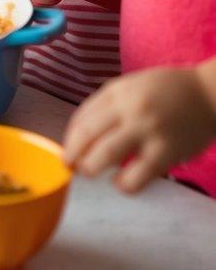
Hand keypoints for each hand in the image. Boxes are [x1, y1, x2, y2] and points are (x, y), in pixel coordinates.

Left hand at [63, 65, 215, 192]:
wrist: (208, 94)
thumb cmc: (168, 90)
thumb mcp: (132, 85)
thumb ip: (109, 104)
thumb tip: (82, 133)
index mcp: (118, 90)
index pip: (83, 116)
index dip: (70, 137)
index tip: (67, 150)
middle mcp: (129, 108)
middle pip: (87, 135)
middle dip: (73, 155)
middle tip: (73, 166)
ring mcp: (147, 130)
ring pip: (105, 155)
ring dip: (91, 168)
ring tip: (91, 173)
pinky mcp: (165, 153)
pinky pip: (136, 176)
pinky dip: (122, 184)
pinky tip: (120, 182)